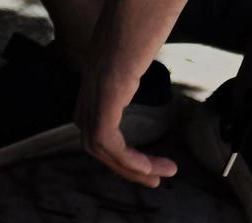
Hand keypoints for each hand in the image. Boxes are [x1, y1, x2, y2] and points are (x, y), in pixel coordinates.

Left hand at [75, 0, 184, 186]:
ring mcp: (96, 84)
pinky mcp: (108, 88)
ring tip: (161, 176)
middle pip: (92, 140)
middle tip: (154, 177)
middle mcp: (91, 80)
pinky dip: (127, 159)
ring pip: (98, 146)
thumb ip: (139, 53)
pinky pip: (106, 139)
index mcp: (97, 72)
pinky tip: (152, 166)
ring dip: (129, 168)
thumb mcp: (143, 36)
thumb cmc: (151, 6)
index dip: (115, 148)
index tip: (145, 158)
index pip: (93, 122)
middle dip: (121, 165)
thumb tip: (154, 55)